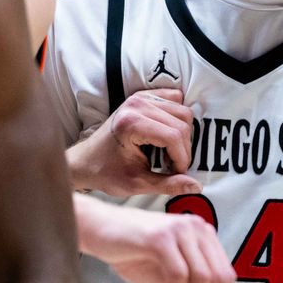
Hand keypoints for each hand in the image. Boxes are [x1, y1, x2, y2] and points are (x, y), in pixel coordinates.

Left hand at [67, 88, 199, 196]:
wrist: (85, 161)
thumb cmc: (106, 173)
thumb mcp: (137, 183)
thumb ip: (168, 184)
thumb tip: (197, 186)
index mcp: (131, 123)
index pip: (174, 137)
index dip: (182, 158)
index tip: (177, 173)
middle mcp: (136, 105)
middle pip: (182, 123)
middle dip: (183, 148)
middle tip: (172, 165)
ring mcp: (140, 98)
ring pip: (183, 111)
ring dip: (182, 135)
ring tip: (168, 152)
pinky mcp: (143, 96)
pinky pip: (175, 100)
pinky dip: (177, 118)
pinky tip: (166, 135)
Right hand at [77, 198, 234, 282]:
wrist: (100, 230)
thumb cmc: (134, 253)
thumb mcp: (170, 270)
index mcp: (205, 234)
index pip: (226, 273)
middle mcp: (198, 228)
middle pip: (219, 277)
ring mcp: (180, 230)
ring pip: (203, 278)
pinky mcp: (161, 238)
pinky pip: (178, 275)